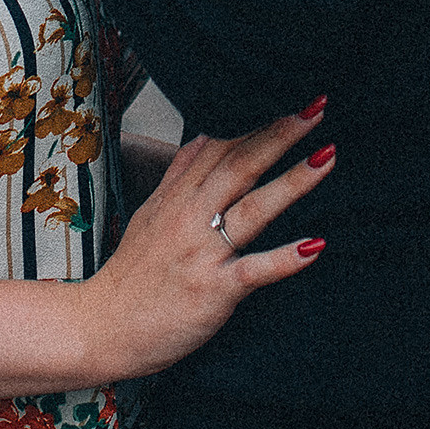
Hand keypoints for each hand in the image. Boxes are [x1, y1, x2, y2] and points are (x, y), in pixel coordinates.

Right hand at [75, 106, 330, 382]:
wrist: (101, 329)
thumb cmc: (130, 276)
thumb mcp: (148, 214)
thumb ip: (178, 175)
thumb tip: (202, 136)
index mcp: (177, 199)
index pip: (219, 148)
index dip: (255, 123)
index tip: (288, 99)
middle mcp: (190, 219)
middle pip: (239, 166)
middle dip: (279, 136)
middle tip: (317, 109)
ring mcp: (202, 254)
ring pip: (252, 210)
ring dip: (292, 182)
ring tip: (327, 157)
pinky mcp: (212, 291)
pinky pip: (253, 270)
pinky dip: (285, 258)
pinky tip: (316, 244)